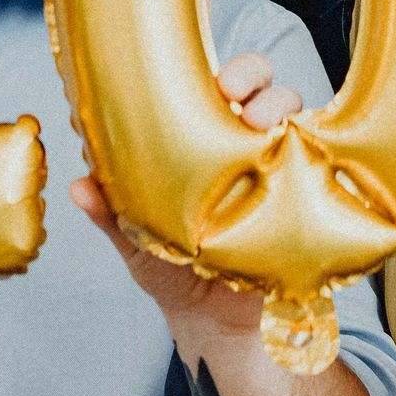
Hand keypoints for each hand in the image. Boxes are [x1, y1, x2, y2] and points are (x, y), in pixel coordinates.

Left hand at [69, 53, 303, 327]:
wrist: (212, 321)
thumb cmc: (173, 270)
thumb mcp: (136, 239)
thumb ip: (110, 212)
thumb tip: (78, 185)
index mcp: (202, 141)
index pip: (212, 89)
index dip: (208, 74)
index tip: (200, 78)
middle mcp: (243, 146)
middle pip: (259, 89)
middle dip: (253, 77)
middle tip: (235, 93)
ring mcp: (276, 167)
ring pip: (292, 115)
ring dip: (281, 108)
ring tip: (265, 125)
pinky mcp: (303, 194)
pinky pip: (318, 159)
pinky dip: (314, 149)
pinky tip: (299, 154)